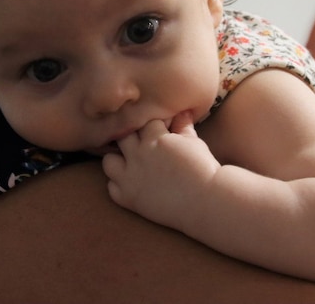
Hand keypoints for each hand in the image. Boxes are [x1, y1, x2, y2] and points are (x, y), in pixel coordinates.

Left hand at [102, 112, 219, 227]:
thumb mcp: (193, 143)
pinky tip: (133, 184)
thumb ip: (182, 126)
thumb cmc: (203, 169)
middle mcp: (138, 155)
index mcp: (155, 139)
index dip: (150, 125)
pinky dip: (119, 185)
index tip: (157, 131)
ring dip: (118, 160)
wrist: (206, 202)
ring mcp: (130, 177)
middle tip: (141, 145)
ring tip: (131, 164)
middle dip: (130, 139)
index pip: (143, 121)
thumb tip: (181, 112)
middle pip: (121, 137)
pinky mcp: (128, 198)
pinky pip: (111, 188)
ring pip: (108, 161)